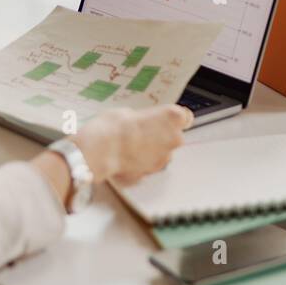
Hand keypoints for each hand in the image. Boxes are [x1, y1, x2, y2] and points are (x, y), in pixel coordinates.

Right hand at [74, 104, 194, 182]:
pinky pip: (150, 165)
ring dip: (151, 151)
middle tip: (142, 133)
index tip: (166, 120)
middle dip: (161, 136)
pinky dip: (142, 163)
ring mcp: (164, 158)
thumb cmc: (112, 127)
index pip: (186, 117)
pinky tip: (126, 158)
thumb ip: (142, 118)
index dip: (174, 120)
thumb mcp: (127, 112)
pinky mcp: (152, 172)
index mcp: (172, 117)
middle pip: (174, 137)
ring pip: (162, 153)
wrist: (100, 151)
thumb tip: (139, 122)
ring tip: (131, 146)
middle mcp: (173, 139)